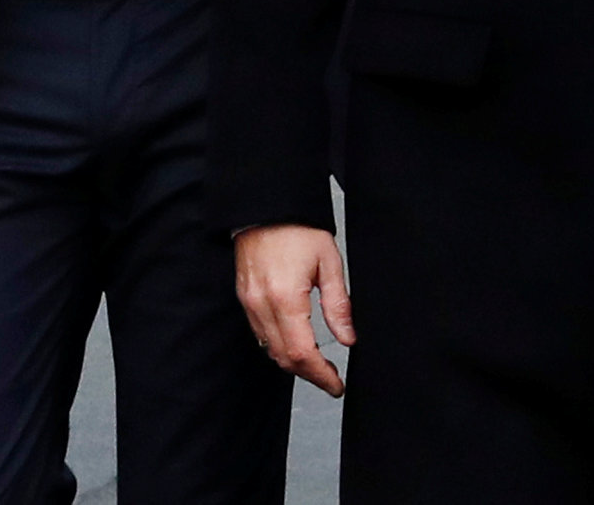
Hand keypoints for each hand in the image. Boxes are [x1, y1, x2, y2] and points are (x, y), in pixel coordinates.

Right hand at [232, 225, 353, 397]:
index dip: (320, 375)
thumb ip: (338, 305)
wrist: (266, 208)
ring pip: (269, 350)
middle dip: (309, 374)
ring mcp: (249, 304)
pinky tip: (297, 343)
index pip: (301, 352)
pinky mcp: (244, 300)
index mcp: (286, 298)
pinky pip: (260, 335)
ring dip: (293, 363)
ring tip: (319, 365)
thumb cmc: (299, 229)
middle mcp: (262, 306)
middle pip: (283, 358)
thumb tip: (348, 339)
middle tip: (331, 380)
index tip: (336, 385)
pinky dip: (279, 346)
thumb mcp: (329, 262)